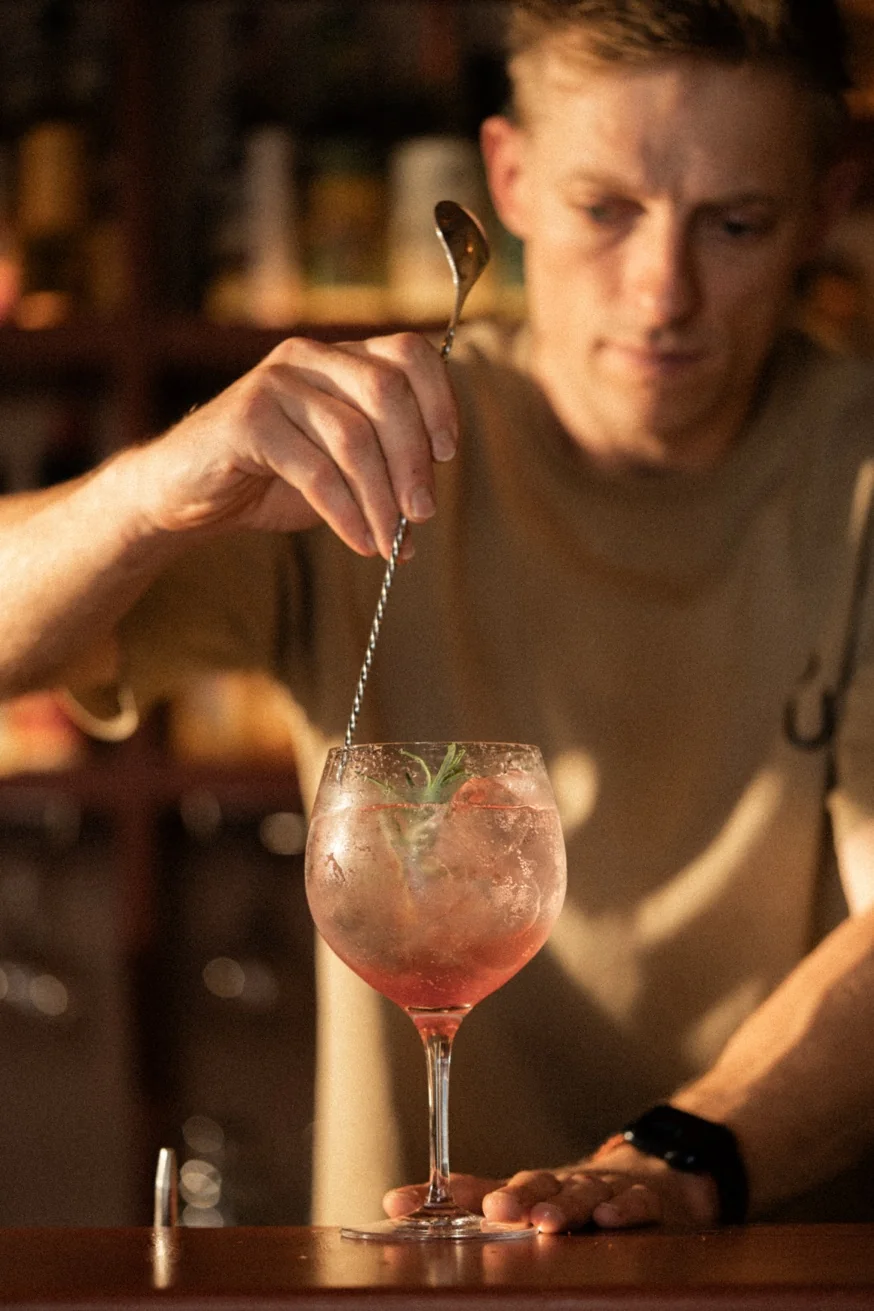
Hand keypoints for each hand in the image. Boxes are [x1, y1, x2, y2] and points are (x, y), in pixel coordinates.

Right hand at [131, 332, 457, 558]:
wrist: (186, 496)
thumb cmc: (270, 480)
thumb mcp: (338, 466)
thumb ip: (382, 464)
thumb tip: (425, 503)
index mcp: (339, 358)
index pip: (409, 353)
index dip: (438, 400)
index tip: (447, 453)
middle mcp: (309, 359)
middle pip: (388, 394)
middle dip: (413, 461)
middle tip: (422, 515)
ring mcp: (275, 384)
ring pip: (354, 437)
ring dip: (381, 498)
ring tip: (390, 543)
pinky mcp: (247, 420)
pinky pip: (315, 469)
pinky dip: (346, 513)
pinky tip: (360, 542)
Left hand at [383, 1139, 718, 1233]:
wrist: (654, 1173)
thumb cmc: (576, 1196)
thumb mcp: (529, 1202)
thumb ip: (474, 1206)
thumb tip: (399, 1207)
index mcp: (528, 1188)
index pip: (479, 1188)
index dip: (443, 1196)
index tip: (399, 1202)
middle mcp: (561, 1183)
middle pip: (535, 1184)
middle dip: (514, 1196)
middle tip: (494, 1209)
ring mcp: (603, 1188)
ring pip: (582, 1193)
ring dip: (563, 1205)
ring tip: (545, 1222)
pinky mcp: (645, 1198)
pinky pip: (636, 1202)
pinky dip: (623, 1208)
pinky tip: (608, 1218)